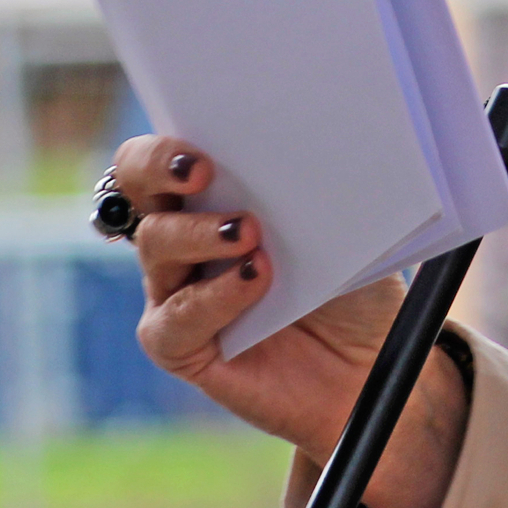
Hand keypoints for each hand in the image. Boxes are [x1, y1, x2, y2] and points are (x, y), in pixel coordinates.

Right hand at [113, 135, 468, 507]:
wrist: (370, 365)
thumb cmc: (353, 286)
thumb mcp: (344, 227)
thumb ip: (314, 190)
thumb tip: (307, 148)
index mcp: (212, 194)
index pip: (161, 155)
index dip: (165, 144)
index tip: (202, 141)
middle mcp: (183, 236)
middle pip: (137, 186)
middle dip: (157, 167)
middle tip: (201, 171)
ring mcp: (177, 290)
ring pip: (155, 244)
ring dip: (199, 232)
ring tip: (251, 233)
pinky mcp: (182, 346)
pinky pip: (176, 319)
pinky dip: (214, 297)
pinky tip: (254, 282)